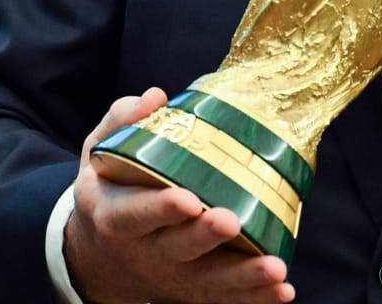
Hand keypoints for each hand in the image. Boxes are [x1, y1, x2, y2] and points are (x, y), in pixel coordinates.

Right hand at [63, 88, 295, 303]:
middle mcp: (143, 251)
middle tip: (231, 220)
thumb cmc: (108, 192)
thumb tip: (156, 97)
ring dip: (243, 277)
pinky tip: (283, 289)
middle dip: (205, 236)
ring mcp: (170, 276)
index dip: (160, 208)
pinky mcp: (193, 291)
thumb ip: (122, 123)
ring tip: (274, 267)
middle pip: (177, 248)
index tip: (187, 198)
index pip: (135, 214)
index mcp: (114, 216)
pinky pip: (225, 298)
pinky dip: (255, 297)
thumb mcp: (100, 156)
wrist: (98, 256)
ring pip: (208, 280)